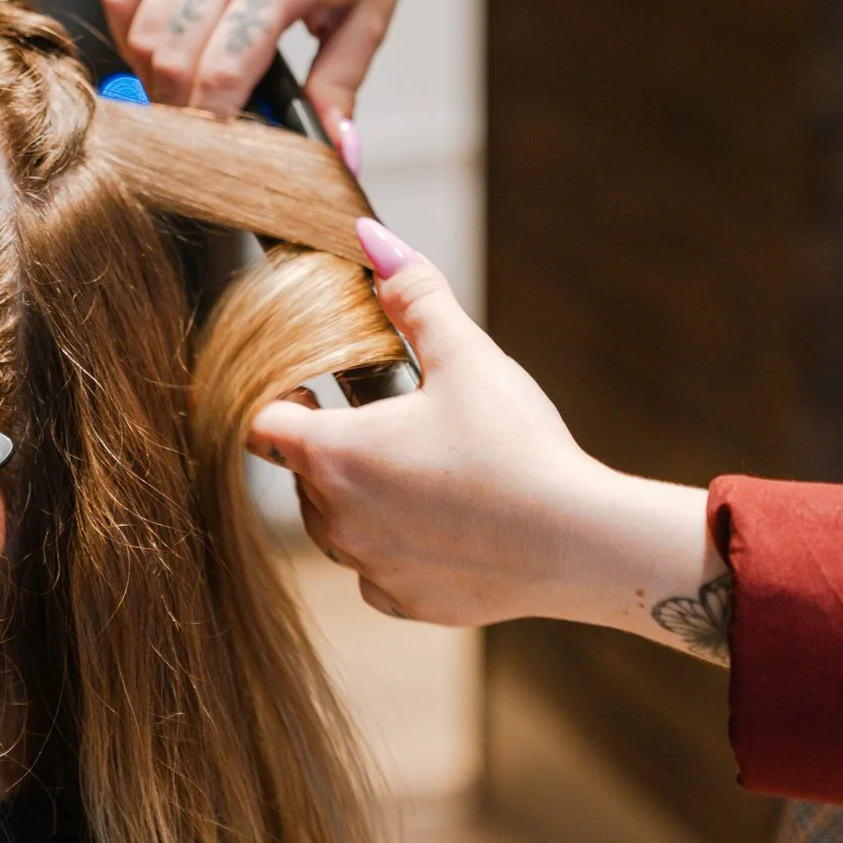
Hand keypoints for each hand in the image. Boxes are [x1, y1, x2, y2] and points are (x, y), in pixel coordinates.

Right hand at [99, 0, 521, 141]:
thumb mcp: (369, 17)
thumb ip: (339, 88)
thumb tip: (334, 157)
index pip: (222, 74)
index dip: (215, 127)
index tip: (226, 155)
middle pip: (172, 60)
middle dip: (182, 112)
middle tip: (208, 132)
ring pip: (141, 32)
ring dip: (154, 76)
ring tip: (190, 91)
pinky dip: (130, 32)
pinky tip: (163, 49)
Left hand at [251, 221, 720, 650]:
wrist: (582, 541)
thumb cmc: (516, 445)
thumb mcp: (465, 355)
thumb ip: (415, 295)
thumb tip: (374, 240)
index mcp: (336, 456)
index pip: (260, 425)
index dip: (276, 398)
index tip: (312, 385)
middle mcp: (337, 520)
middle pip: (300, 476)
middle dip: (329, 444)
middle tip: (381, 418)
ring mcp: (371, 568)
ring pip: (336, 527)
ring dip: (359, 496)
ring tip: (416, 466)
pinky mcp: (410, 603)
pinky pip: (377, 572)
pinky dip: (396, 546)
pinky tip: (441, 522)